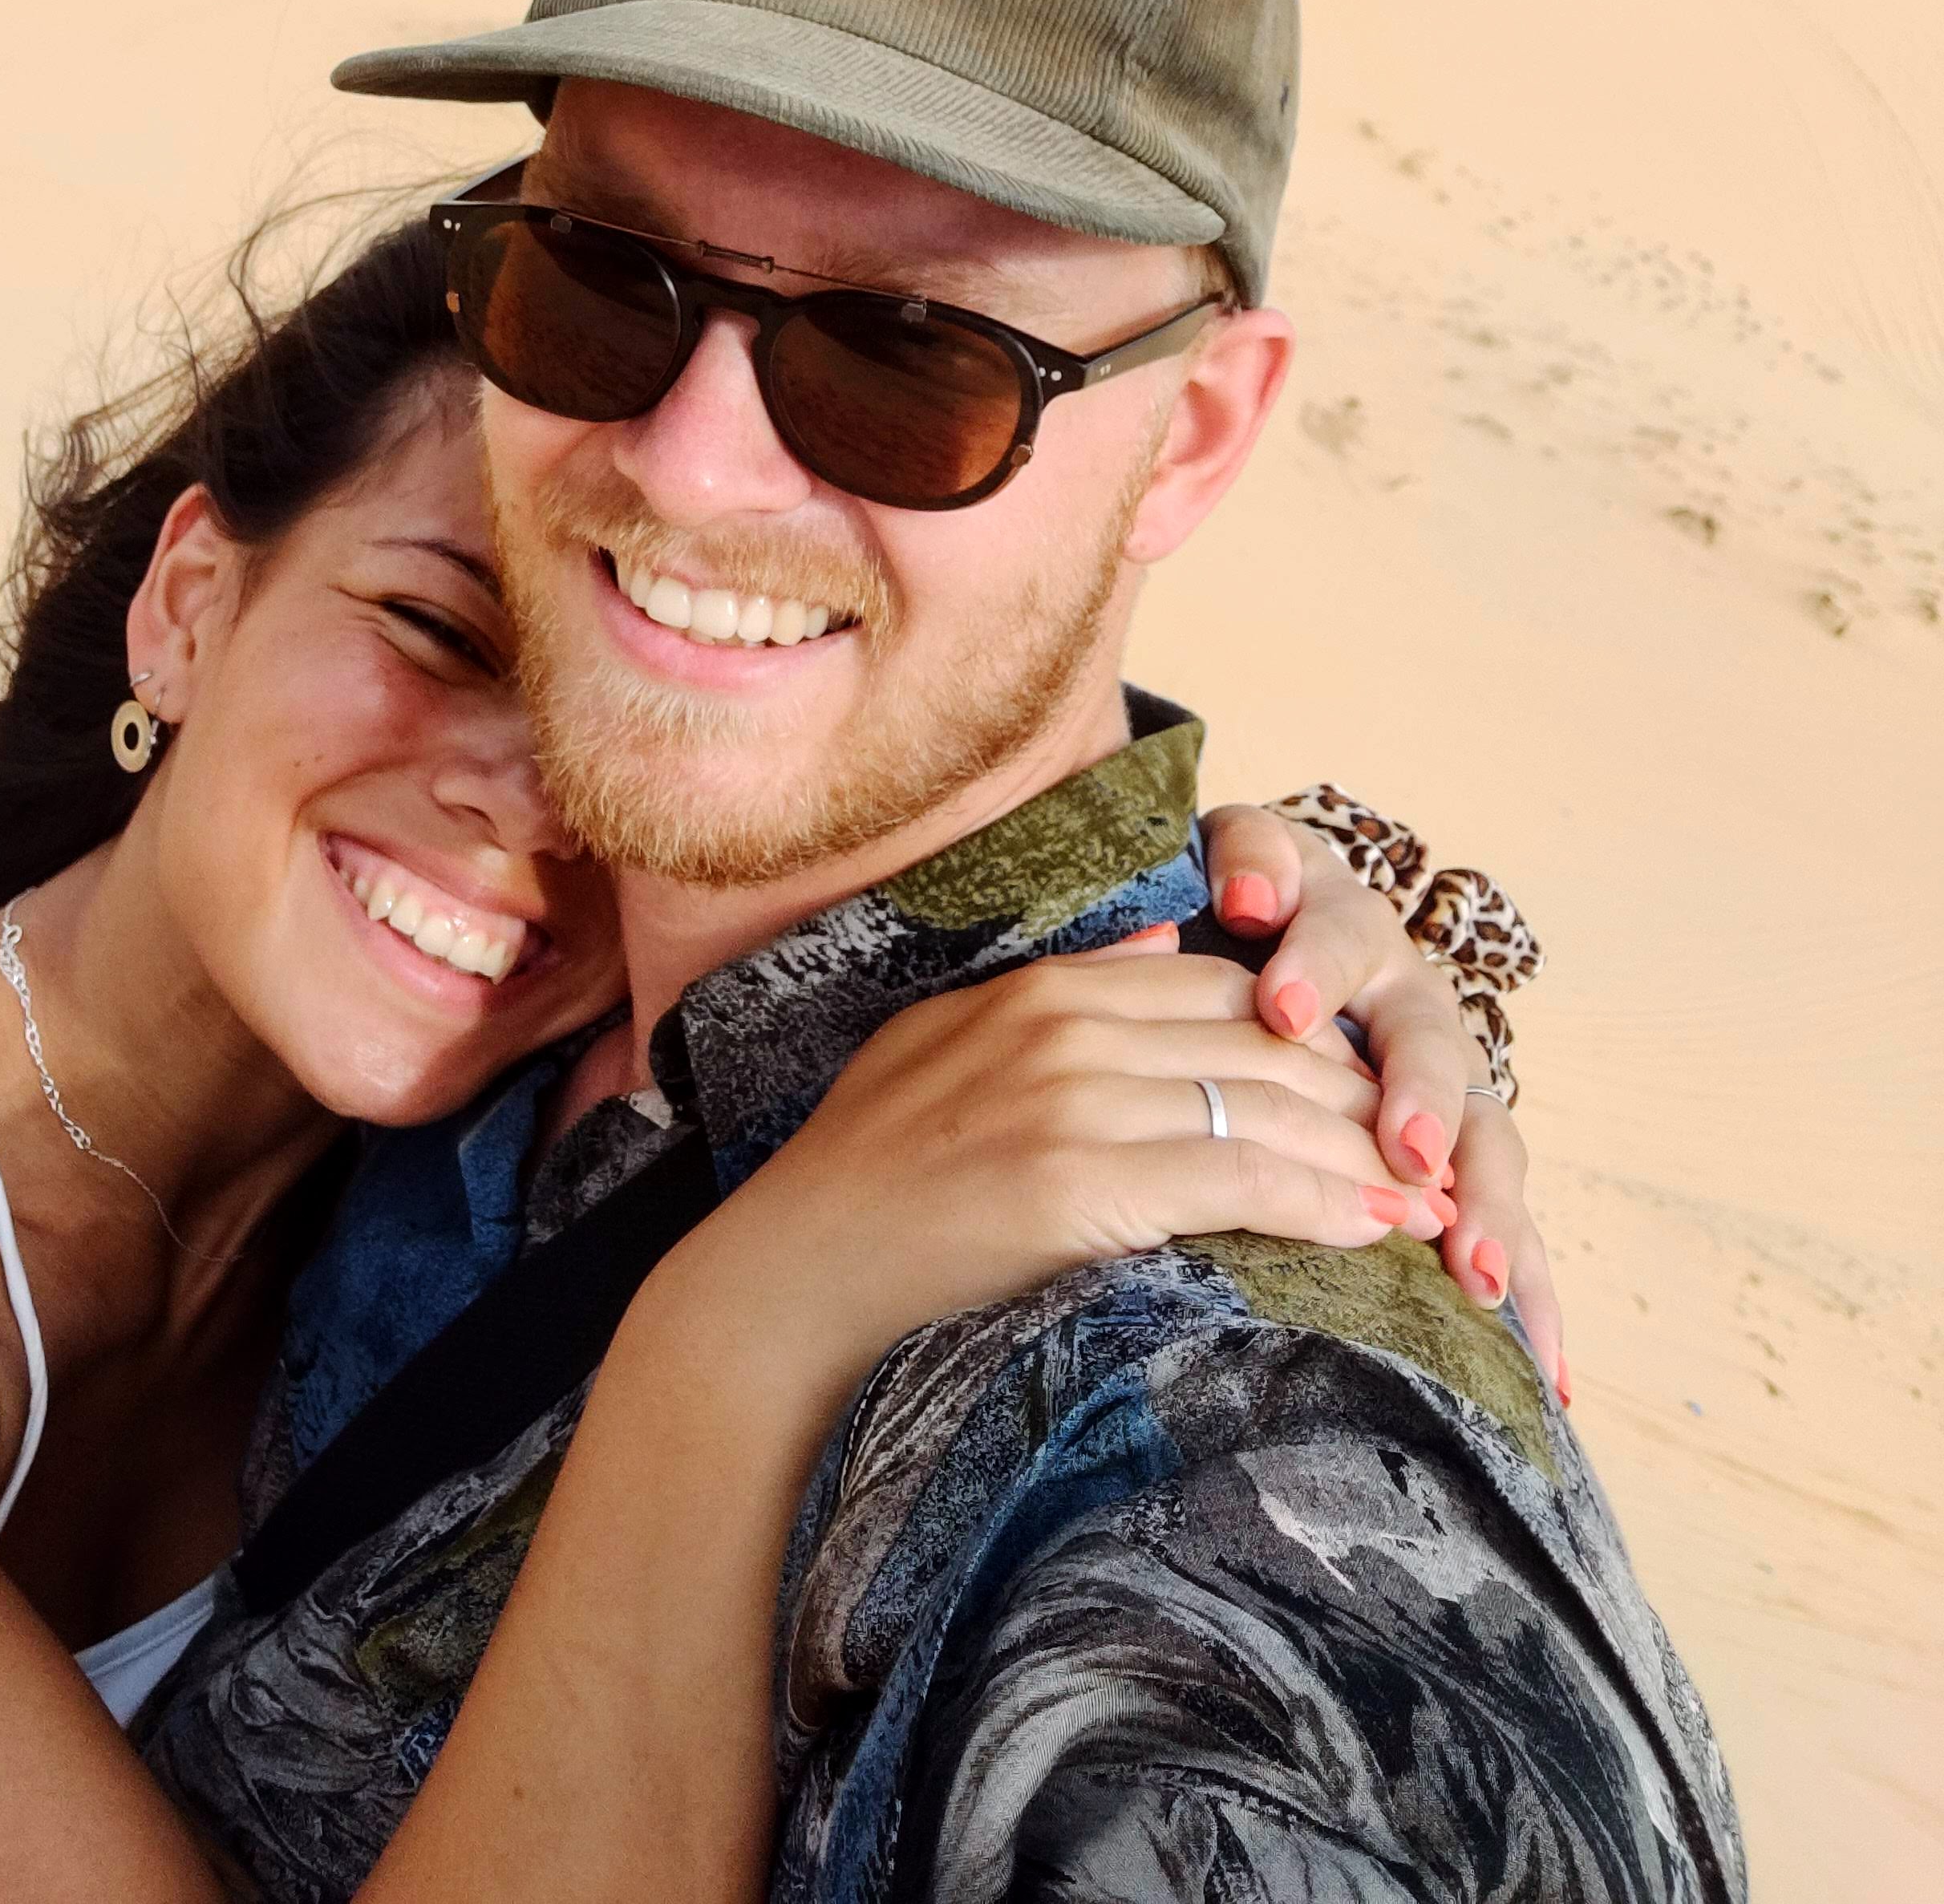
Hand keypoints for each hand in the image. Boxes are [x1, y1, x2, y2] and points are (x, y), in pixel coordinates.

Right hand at [664, 946, 1453, 1400]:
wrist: (796, 1282)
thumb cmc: (867, 1185)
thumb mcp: (947, 1048)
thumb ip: (1055, 994)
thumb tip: (1157, 946)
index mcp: (1035, 990)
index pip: (1212, 983)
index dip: (1304, 1030)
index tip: (1364, 1080)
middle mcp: (1062, 1027)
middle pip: (1257, 1038)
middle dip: (1360, 1091)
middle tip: (1432, 1144)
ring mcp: (1071, 1100)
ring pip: (1265, 1104)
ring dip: (1366, 1153)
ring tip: (1431, 1199)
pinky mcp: (1079, 1181)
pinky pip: (1238, 1176)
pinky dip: (1324, 1201)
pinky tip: (1378, 1230)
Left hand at [1201, 805, 1563, 1384]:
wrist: (1273, 921)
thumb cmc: (1245, 902)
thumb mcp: (1243, 862)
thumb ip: (1251, 860)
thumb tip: (1252, 890)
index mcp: (1353, 928)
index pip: (1341, 939)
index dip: (1317, 967)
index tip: (1283, 1008)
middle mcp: (1413, 1006)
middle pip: (1435, 1052)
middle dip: (1423, 1104)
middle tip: (1406, 1155)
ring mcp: (1445, 1089)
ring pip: (1485, 1146)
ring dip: (1487, 1210)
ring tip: (1475, 1276)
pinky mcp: (1456, 1162)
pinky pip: (1499, 1228)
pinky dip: (1527, 1294)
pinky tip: (1546, 1373)